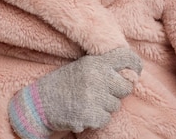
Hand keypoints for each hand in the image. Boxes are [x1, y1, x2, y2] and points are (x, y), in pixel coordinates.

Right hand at [9, 48, 141, 138]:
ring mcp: (94, 97)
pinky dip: (97, 118)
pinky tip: (84, 110)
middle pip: (126, 86)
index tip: (135, 70)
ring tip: (88, 100)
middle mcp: (97, 77)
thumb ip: (105, 68)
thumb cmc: (64, 83)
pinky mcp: (91, 115)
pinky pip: (106, 118)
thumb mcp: (83, 67)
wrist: (40, 103)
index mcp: (95, 62)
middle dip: (118, 90)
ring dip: (105, 105)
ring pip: (116, 105)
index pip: (125, 58)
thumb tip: (132, 75)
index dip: (135, 65)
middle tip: (102, 91)